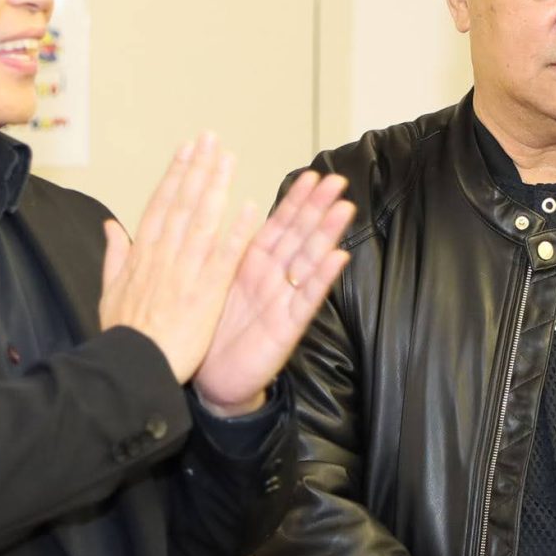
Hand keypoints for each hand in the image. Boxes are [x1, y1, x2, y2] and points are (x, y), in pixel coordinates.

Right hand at [99, 134, 259, 385]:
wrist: (130, 367)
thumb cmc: (123, 337)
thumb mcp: (108, 292)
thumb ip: (114, 255)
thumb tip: (111, 227)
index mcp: (142, 256)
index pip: (160, 205)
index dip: (175, 174)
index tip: (186, 150)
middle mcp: (163, 256)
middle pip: (182, 204)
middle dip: (197, 168)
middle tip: (211, 138)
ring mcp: (185, 272)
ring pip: (203, 221)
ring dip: (217, 187)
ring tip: (228, 159)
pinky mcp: (206, 294)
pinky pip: (225, 258)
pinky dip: (237, 232)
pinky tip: (249, 208)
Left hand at [190, 169, 353, 414]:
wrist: (212, 381)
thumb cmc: (212, 332)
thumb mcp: (214, 282)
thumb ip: (222, 249)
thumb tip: (219, 212)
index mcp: (253, 265)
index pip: (278, 225)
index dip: (294, 201)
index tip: (311, 175)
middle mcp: (274, 279)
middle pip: (300, 236)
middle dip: (318, 208)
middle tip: (337, 180)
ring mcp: (284, 301)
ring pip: (309, 262)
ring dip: (327, 234)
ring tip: (344, 208)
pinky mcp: (287, 328)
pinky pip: (306, 299)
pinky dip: (322, 278)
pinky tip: (338, 257)